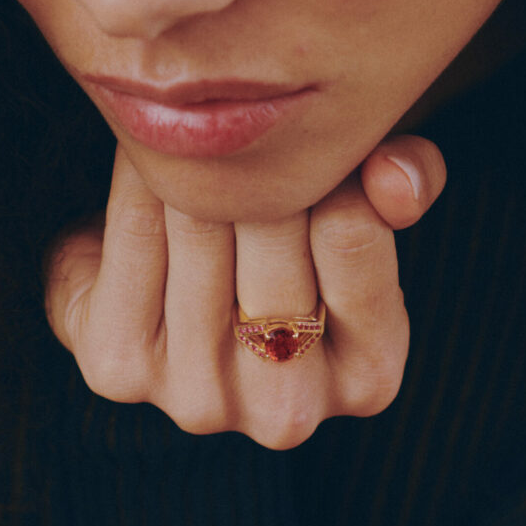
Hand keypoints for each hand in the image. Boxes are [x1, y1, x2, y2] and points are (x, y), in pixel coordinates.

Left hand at [45, 136, 445, 448]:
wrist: (171, 293)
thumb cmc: (286, 248)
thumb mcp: (360, 211)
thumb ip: (403, 183)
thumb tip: (390, 172)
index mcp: (370, 377)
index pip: (352, 232)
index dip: (321, 160)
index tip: (300, 126)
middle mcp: (288, 409)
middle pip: (270, 226)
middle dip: (253, 157)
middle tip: (238, 116)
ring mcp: (200, 397)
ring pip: (198, 222)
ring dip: (193, 153)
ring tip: (196, 119)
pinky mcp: (122, 365)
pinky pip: (136, 230)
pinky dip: (139, 173)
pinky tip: (147, 151)